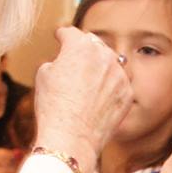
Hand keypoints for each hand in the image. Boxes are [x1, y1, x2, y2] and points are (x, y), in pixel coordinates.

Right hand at [32, 27, 134, 172]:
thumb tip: (63, 61)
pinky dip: (109, 86)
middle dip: (83, 50)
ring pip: (109, 63)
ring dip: (99, 67)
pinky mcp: (127, 93)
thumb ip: (56, 60)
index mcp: (80, 46)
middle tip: (73, 59)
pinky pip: (118, 83)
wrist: (71, 139)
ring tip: (86, 82)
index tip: (60, 37)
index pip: (70, 33)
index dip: (62, 35)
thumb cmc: (53, 107)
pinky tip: (97, 98)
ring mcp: (119, 74)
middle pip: (93, 45)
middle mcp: (104, 55)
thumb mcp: (43, 76)